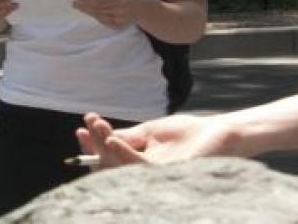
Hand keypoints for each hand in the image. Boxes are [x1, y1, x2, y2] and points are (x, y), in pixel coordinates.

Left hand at [73, 0, 156, 28]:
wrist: (144, 10)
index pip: (100, 1)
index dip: (88, 1)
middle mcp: (119, 9)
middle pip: (99, 9)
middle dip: (85, 7)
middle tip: (74, 4)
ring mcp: (120, 19)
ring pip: (101, 17)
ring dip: (90, 13)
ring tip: (80, 8)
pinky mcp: (120, 26)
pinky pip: (106, 23)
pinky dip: (99, 19)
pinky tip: (92, 15)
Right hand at [75, 112, 234, 169]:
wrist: (216, 133)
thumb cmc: (186, 133)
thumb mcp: (150, 131)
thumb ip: (128, 136)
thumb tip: (100, 135)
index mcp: (137, 160)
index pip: (108, 156)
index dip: (93, 144)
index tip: (81, 126)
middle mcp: (141, 172)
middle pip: (110, 163)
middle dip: (96, 143)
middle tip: (90, 122)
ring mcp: (153, 175)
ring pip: (120, 167)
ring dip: (105, 148)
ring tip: (98, 128)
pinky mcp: (164, 174)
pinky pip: (138, 167)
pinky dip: (123, 154)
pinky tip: (113, 140)